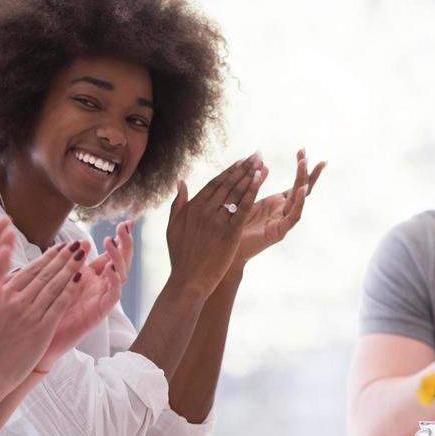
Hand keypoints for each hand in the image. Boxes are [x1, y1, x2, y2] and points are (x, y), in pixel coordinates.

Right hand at [0, 239, 82, 386]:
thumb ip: (0, 289)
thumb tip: (15, 271)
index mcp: (2, 293)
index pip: (31, 269)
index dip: (49, 255)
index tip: (62, 244)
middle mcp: (16, 300)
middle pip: (45, 273)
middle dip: (64, 255)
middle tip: (79, 242)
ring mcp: (29, 314)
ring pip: (54, 285)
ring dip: (71, 267)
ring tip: (84, 253)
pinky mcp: (41, 329)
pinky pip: (59, 304)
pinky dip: (70, 289)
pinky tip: (81, 278)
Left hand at [37, 223, 131, 370]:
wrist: (40, 340)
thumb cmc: (46, 309)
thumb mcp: (57, 278)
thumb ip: (67, 262)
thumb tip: (81, 242)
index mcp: (91, 276)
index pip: (111, 254)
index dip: (120, 238)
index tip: (124, 222)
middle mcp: (100, 285)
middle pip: (121, 261)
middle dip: (125, 243)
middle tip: (125, 227)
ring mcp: (101, 298)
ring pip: (121, 275)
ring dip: (118, 258)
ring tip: (112, 242)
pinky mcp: (99, 312)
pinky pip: (113, 295)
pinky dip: (115, 281)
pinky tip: (111, 269)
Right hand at [164, 154, 263, 298]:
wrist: (188, 280)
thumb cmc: (180, 256)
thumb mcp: (173, 226)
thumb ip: (178, 203)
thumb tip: (180, 181)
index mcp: (192, 207)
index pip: (215, 183)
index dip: (230, 170)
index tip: (241, 160)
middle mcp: (204, 210)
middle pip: (228, 184)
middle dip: (244, 168)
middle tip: (256, 154)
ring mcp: (217, 221)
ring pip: (236, 193)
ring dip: (250, 175)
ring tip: (261, 162)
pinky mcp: (229, 233)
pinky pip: (243, 208)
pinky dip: (252, 192)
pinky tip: (260, 180)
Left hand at [232, 150, 325, 268]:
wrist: (227, 251)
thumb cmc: (236, 225)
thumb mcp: (247, 198)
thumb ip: (257, 183)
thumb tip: (263, 163)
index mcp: (278, 203)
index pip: (296, 182)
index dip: (300, 167)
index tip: (303, 149)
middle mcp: (284, 211)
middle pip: (302, 189)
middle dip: (308, 172)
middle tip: (312, 155)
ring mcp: (283, 221)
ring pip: (300, 200)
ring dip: (303, 182)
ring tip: (305, 165)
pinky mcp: (279, 232)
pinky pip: (293, 217)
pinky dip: (298, 203)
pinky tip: (300, 189)